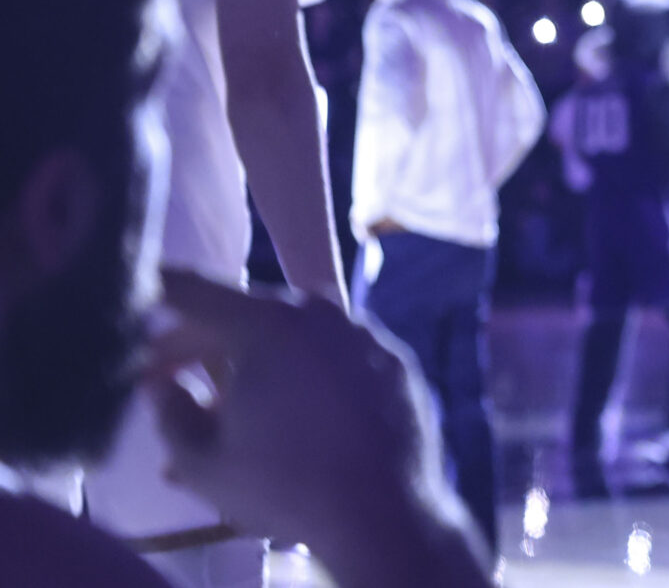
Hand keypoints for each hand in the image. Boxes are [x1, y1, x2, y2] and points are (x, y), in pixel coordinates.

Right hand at [145, 271, 487, 587]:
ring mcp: (365, 334)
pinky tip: (289, 409)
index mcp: (266, 324)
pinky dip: (305, 373)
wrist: (385, 511)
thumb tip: (161, 384)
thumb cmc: (283, 485)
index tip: (139, 297)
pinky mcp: (395, 362)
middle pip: (245, 315)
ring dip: (254, 361)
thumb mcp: (202, 462)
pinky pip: (336, 358)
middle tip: (164, 373)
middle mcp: (319, 314)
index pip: (195, 292)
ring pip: (294, 337)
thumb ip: (171, 414)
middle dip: (200, 343)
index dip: (158, 294)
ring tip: (225, 401)